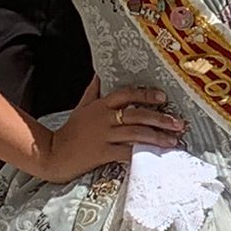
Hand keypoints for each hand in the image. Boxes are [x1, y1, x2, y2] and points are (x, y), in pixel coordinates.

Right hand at [31, 78, 184, 183]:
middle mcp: (104, 118)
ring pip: (135, 133)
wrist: (52, 154)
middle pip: (137, 115)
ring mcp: (103, 135)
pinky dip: (141, 153)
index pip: (126, 94)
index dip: (145, 95)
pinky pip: (126, 152)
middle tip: (178, 123)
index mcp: (100, 106)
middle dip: (160, 119)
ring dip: (157, 137)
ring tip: (173, 141)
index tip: (163, 98)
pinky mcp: (102, 153)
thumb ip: (92, 91)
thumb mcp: (80, 107)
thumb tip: (98, 75)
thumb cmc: (70, 132)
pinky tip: (155, 155)